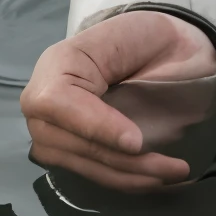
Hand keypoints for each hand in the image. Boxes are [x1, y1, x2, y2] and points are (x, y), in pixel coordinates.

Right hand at [20, 10, 215, 192]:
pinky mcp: (67, 152)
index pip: (58, 103)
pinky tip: (154, 180)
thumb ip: (120, 75)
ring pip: (85, 166)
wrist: (160, 42)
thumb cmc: (145, 36)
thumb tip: (127, 137)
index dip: (96, 126)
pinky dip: (124, 179)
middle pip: (74, 144)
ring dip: (130, 177)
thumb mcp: (132, 38)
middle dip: (124, 161)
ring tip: (172, 174)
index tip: (136, 142)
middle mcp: (43, 104)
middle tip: (173, 166)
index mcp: (55, 65)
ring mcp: (51, 132)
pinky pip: (92, 173)